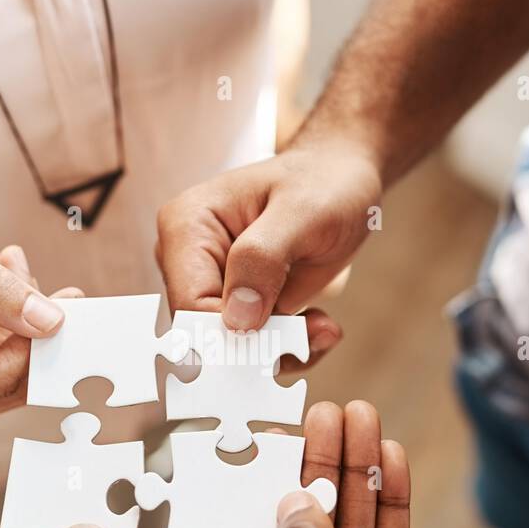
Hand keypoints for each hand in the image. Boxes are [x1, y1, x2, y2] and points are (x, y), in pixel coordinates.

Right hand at [156, 142, 380, 347]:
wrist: (342, 178)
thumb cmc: (322, 182)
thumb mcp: (301, 212)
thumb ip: (262, 259)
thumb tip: (237, 319)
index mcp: (186, 226)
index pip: (191, 304)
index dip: (235, 333)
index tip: (288, 339)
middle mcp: (188, 259)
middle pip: (208, 332)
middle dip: (265, 344)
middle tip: (319, 331)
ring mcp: (210, 283)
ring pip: (232, 347)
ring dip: (282, 349)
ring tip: (324, 327)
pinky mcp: (235, 302)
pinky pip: (252, 345)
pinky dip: (288, 346)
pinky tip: (318, 326)